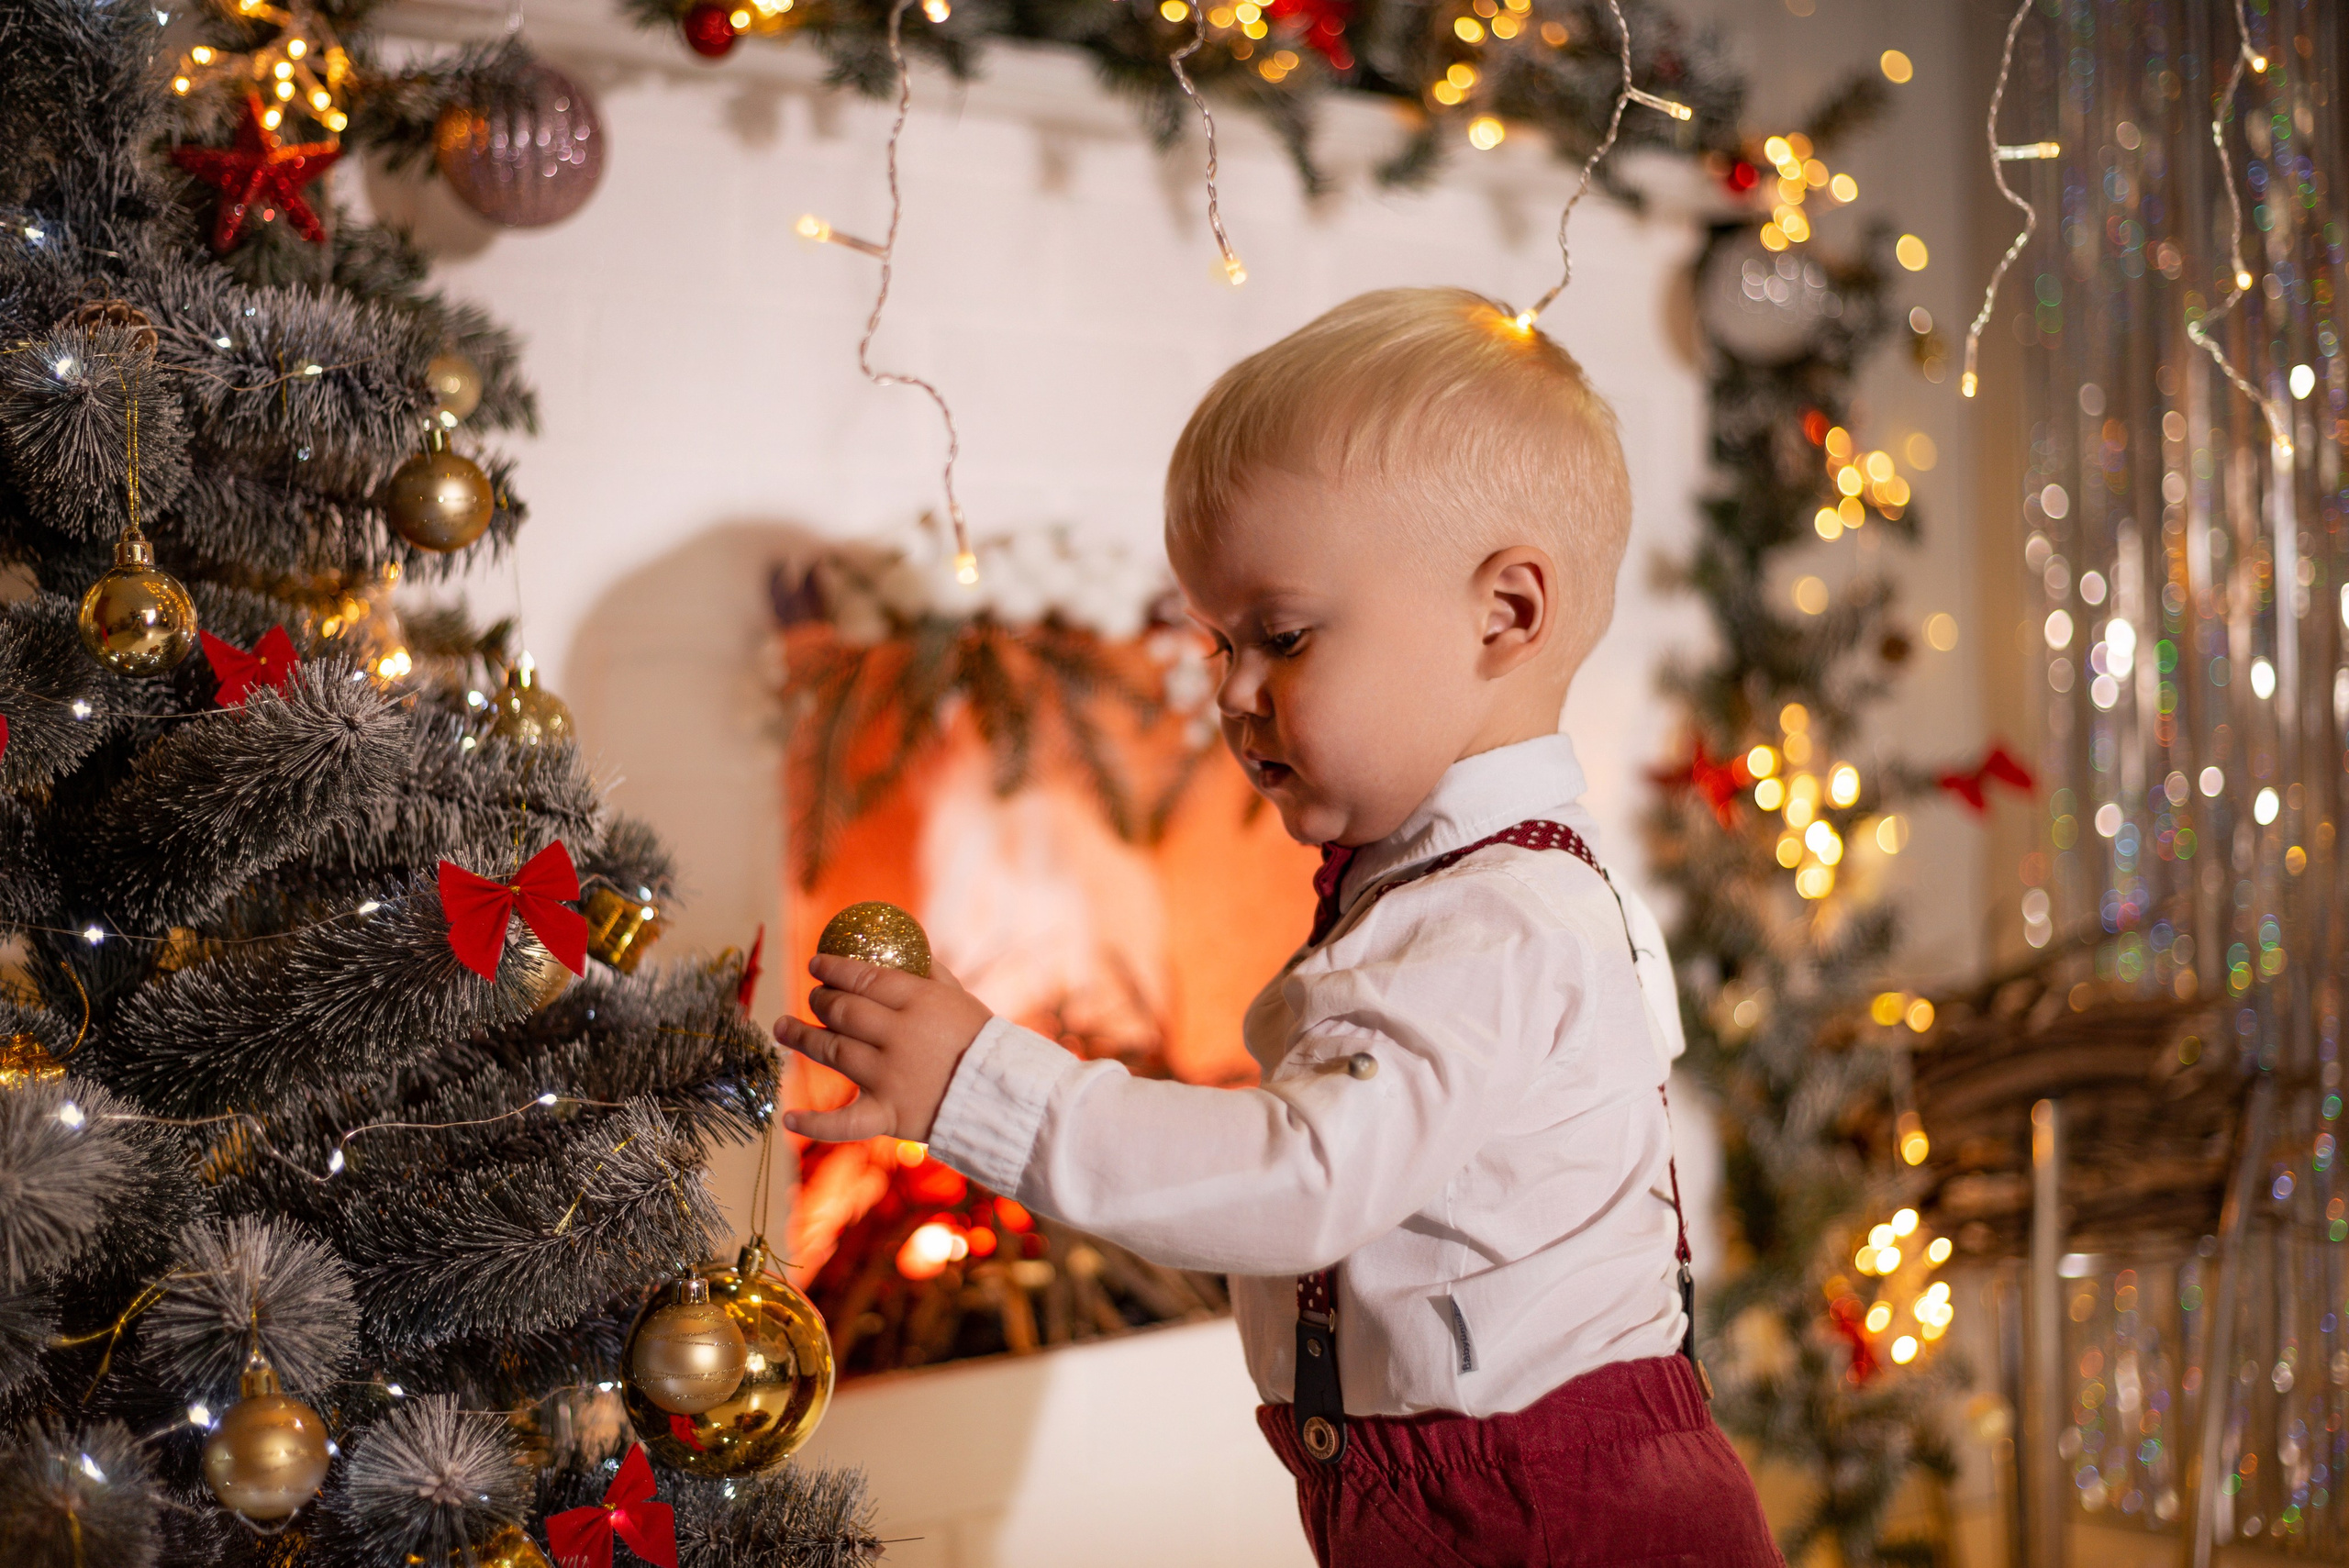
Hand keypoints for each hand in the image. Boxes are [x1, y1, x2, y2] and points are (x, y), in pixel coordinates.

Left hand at [774, 953, 993, 1142]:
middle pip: (843, 1011)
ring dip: (802, 1037)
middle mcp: (899, 1036)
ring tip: (782, 1027)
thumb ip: (930, 973)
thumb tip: (906, 946)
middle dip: (821, 1000)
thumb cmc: (983, 1043)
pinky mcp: (889, 1115)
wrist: (1008, 1097)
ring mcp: (890, 1077)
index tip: (816, 964)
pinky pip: (845, 1123)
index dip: (833, 968)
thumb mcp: (962, 998)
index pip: (863, 977)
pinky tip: (788, 1116)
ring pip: (834, 1051)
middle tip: (813, 997)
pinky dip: (815, 1123)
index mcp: (919, 1002)